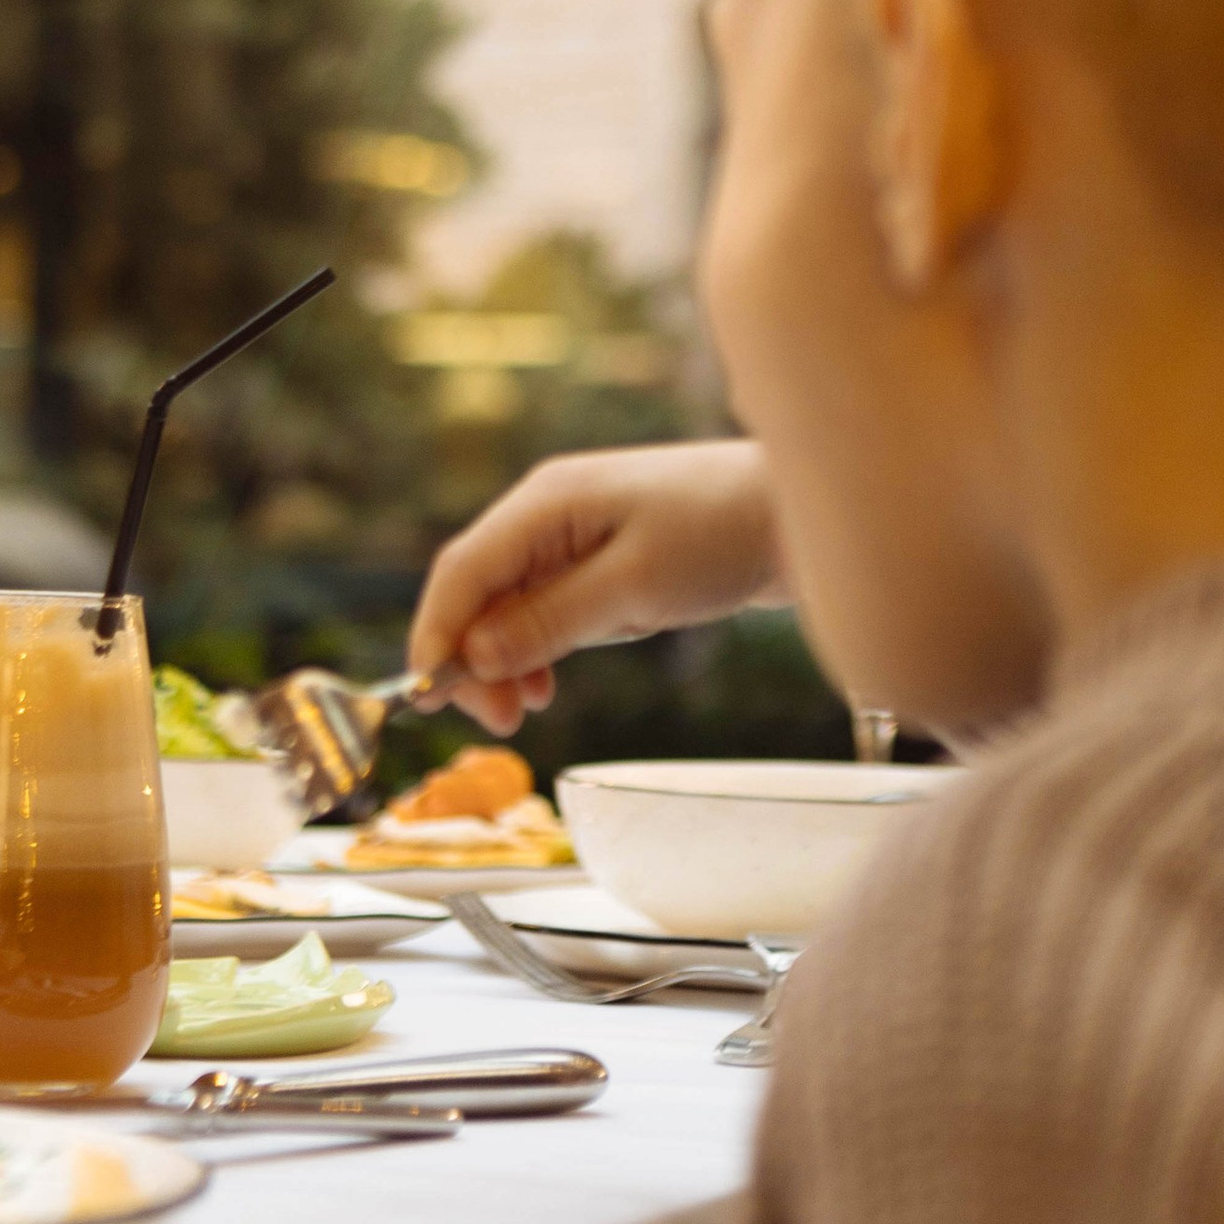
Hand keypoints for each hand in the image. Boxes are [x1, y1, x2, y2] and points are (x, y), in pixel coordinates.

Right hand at [407, 440, 786, 734]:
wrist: (793, 512)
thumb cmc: (720, 535)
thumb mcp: (634, 587)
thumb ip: (549, 621)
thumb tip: (474, 656)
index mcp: (545, 502)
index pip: (462, 570)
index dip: (436, 635)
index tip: (430, 698)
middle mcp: (546, 513)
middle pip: (476, 589)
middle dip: (469, 657)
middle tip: (497, 721)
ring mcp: (570, 535)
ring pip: (506, 603)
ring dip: (501, 659)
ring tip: (523, 711)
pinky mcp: (596, 559)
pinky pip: (542, 606)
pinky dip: (534, 648)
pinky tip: (544, 684)